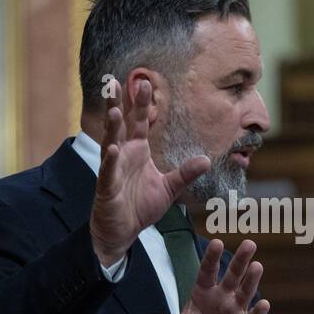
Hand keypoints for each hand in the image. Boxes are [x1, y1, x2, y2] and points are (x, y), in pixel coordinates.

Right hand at [90, 78, 209, 266]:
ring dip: (112, 128)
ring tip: (114, 111)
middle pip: (121, 126)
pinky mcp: (107, 188)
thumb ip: (185, 173)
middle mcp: (123, 156)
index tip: (144, 82)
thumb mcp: (169, 188)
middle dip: (119, 105)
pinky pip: (108, 172)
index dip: (140, 103)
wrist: (124, 231)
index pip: (139, 122)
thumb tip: (206, 159)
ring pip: (110, 144)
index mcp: (137, 151)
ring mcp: (113, 170)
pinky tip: (111, 149)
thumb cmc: (141, 206)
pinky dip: (109, 161)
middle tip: (116, 82)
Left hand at [140, 239, 269, 313]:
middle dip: (240, 260)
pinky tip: (264, 303)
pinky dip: (257, 311)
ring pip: (245, 291)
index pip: (208, 271)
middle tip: (249, 243)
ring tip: (257, 266)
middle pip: (233, 275)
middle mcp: (223, 296)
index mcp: (205, 291)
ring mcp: (235, 309)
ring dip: (251, 279)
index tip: (216, 242)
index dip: (212, 257)